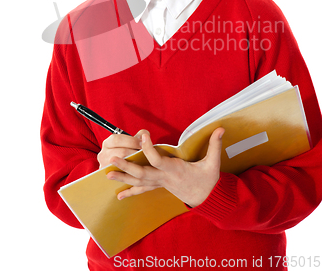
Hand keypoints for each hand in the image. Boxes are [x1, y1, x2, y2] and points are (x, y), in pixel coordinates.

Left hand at [106, 127, 224, 207]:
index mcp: (174, 169)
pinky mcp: (159, 186)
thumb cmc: (208, 180)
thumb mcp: (213, 163)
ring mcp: (160, 183)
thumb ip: (215, 145)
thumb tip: (221, 128)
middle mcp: (164, 177)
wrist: (207, 199)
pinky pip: (142, 190)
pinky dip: (130, 191)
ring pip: (138, 182)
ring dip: (122, 177)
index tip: (143, 135)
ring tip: (107, 174)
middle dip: (126, 166)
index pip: (157, 159)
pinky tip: (119, 195)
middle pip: (142, 173)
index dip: (149, 148)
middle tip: (112, 159)